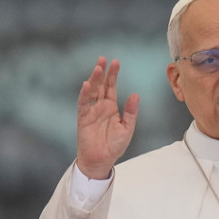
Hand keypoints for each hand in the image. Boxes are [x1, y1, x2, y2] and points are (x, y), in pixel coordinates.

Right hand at [76, 57, 138, 178]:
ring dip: (93, 79)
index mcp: (111, 107)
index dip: (113, 75)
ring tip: (97, 68)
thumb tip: (135, 94)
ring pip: (91, 91)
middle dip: (102, 72)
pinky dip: (84, 94)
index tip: (116, 62)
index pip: (111, 87)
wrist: (102, 160)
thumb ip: (131, 112)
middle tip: (104, 59)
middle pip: (100, 85)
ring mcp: (91, 111)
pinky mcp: (83, 118)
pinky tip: (87, 85)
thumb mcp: (127, 128)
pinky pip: (83, 104)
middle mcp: (100, 106)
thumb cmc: (114, 145)